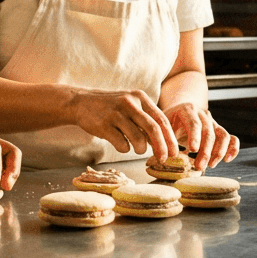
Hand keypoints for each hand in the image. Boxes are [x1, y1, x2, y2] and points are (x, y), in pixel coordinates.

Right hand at [63, 89, 177, 161]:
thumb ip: (146, 120)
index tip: (174, 152)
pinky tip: (120, 144)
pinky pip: (121, 144)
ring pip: (138, 139)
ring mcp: (116, 114)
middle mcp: (130, 103)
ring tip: (137, 149)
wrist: (82, 102)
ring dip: (140, 149)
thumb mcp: (130, 105)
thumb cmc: (111, 107)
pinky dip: (125, 148)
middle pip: (153, 129)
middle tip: (163, 159)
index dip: (170, 138)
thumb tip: (163, 142)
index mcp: (140, 98)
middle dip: (161, 147)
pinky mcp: (104, 125)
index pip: (161, 119)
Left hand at [165, 103, 238, 169]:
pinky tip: (227, 159)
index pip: (194, 123)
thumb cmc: (168, 121)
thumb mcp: (162, 125)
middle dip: (205, 151)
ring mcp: (213, 122)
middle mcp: (203, 114)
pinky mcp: (219, 130)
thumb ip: (162, 138)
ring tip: (210, 165)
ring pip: (223, 135)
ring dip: (219, 152)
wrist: (179, 110)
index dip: (194, 137)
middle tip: (199, 166)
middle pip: (209, 132)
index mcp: (187, 110)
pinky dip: (233, 148)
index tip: (192, 150)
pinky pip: (231, 138)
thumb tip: (163, 156)